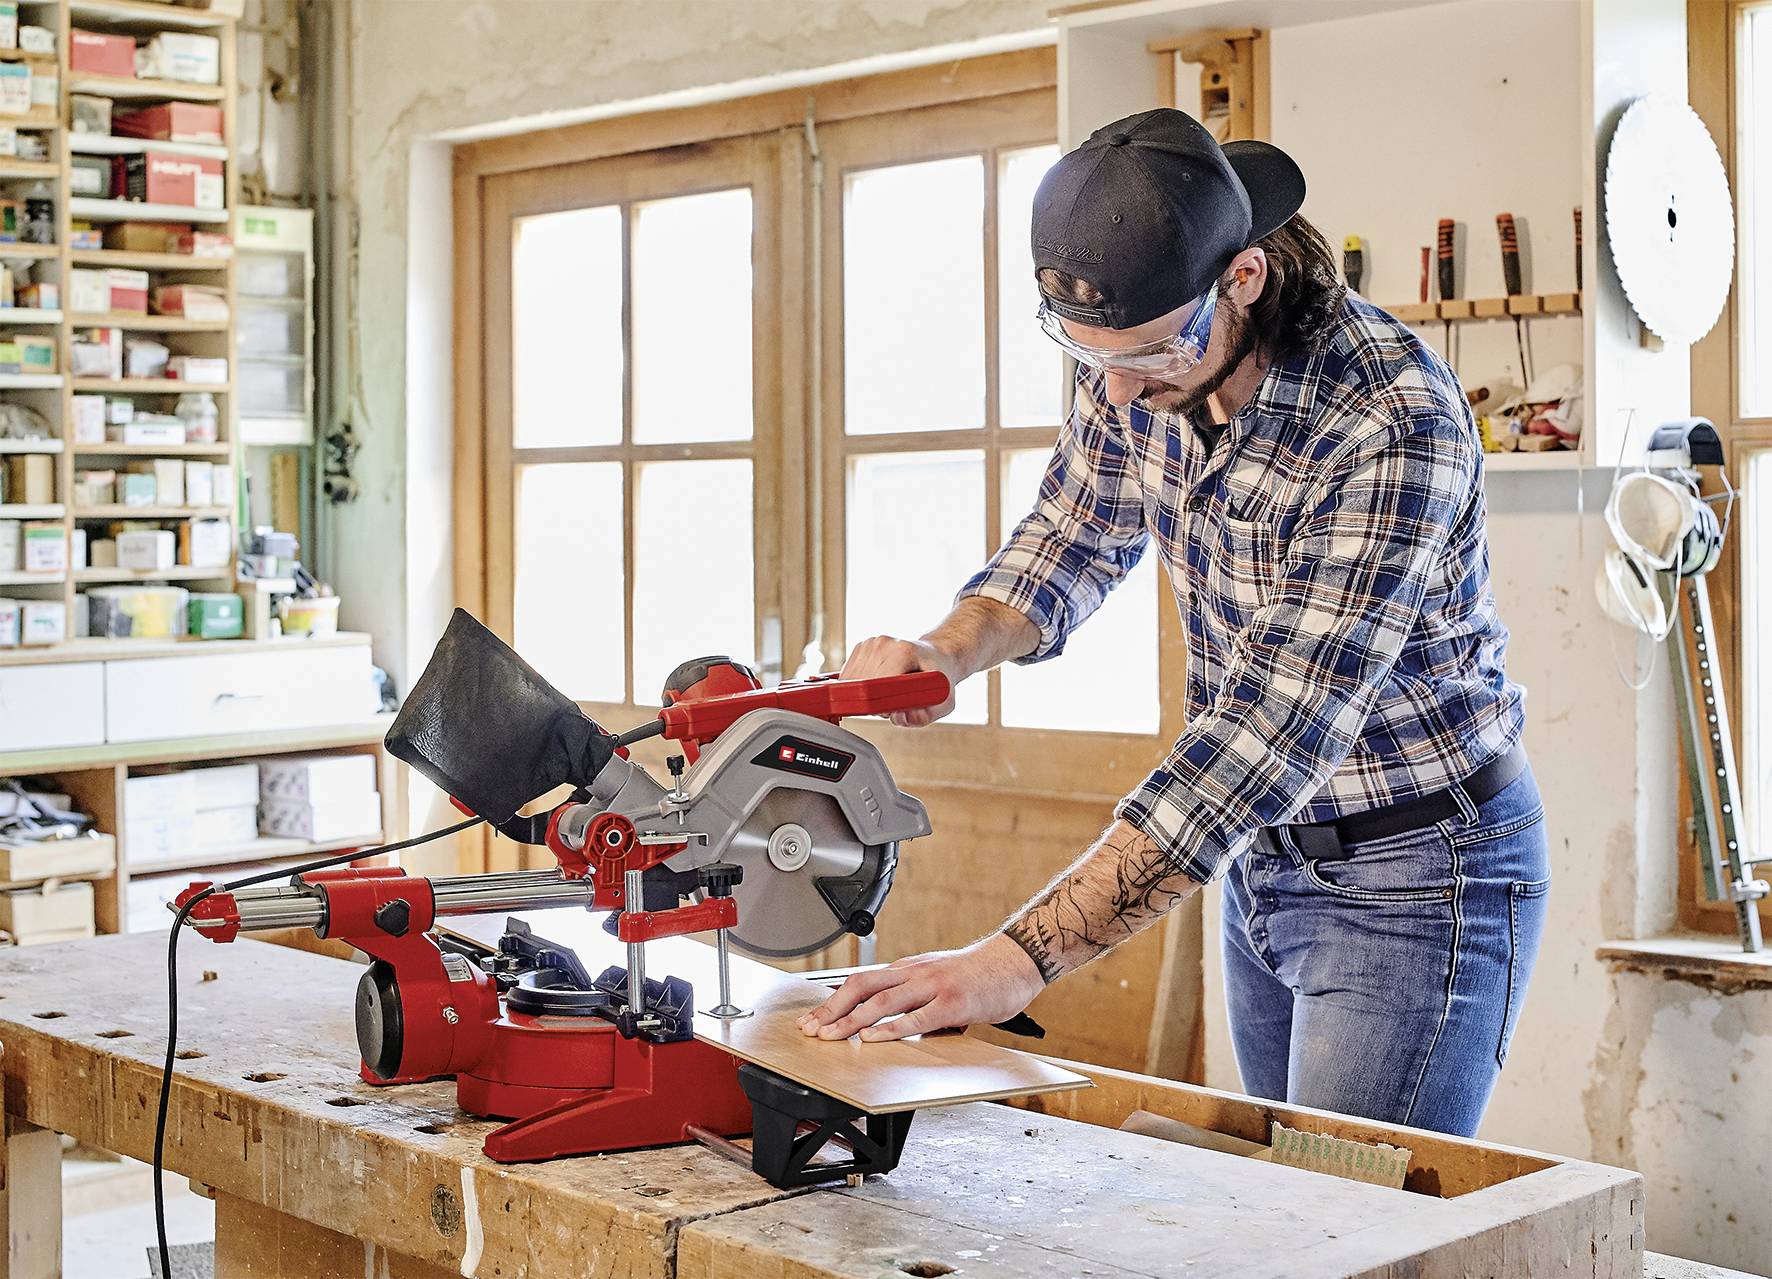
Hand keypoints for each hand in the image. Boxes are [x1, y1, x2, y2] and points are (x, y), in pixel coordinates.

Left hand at [795, 933, 1043, 1041]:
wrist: (1016, 960)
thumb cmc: (980, 974)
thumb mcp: (938, 979)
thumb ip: (914, 998)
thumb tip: (891, 1022)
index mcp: (908, 969)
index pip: (860, 981)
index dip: (832, 1000)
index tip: (813, 1018)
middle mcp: (914, 973)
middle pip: (861, 987)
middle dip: (831, 1010)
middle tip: (810, 1029)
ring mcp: (932, 986)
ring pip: (882, 1001)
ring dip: (851, 1020)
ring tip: (831, 1036)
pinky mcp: (952, 1002)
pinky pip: (916, 1016)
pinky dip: (890, 1028)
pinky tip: (873, 1037)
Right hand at [841, 635, 961, 726]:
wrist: (936, 656)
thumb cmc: (940, 678)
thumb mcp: (944, 702)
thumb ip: (924, 716)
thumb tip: (899, 717)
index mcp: (904, 651)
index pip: (876, 685)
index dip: (880, 705)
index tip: (891, 710)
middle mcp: (884, 643)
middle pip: (862, 686)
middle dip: (875, 703)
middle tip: (896, 702)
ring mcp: (870, 643)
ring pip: (852, 682)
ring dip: (867, 696)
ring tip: (890, 692)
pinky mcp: (861, 647)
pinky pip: (848, 677)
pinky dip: (861, 687)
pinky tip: (880, 684)